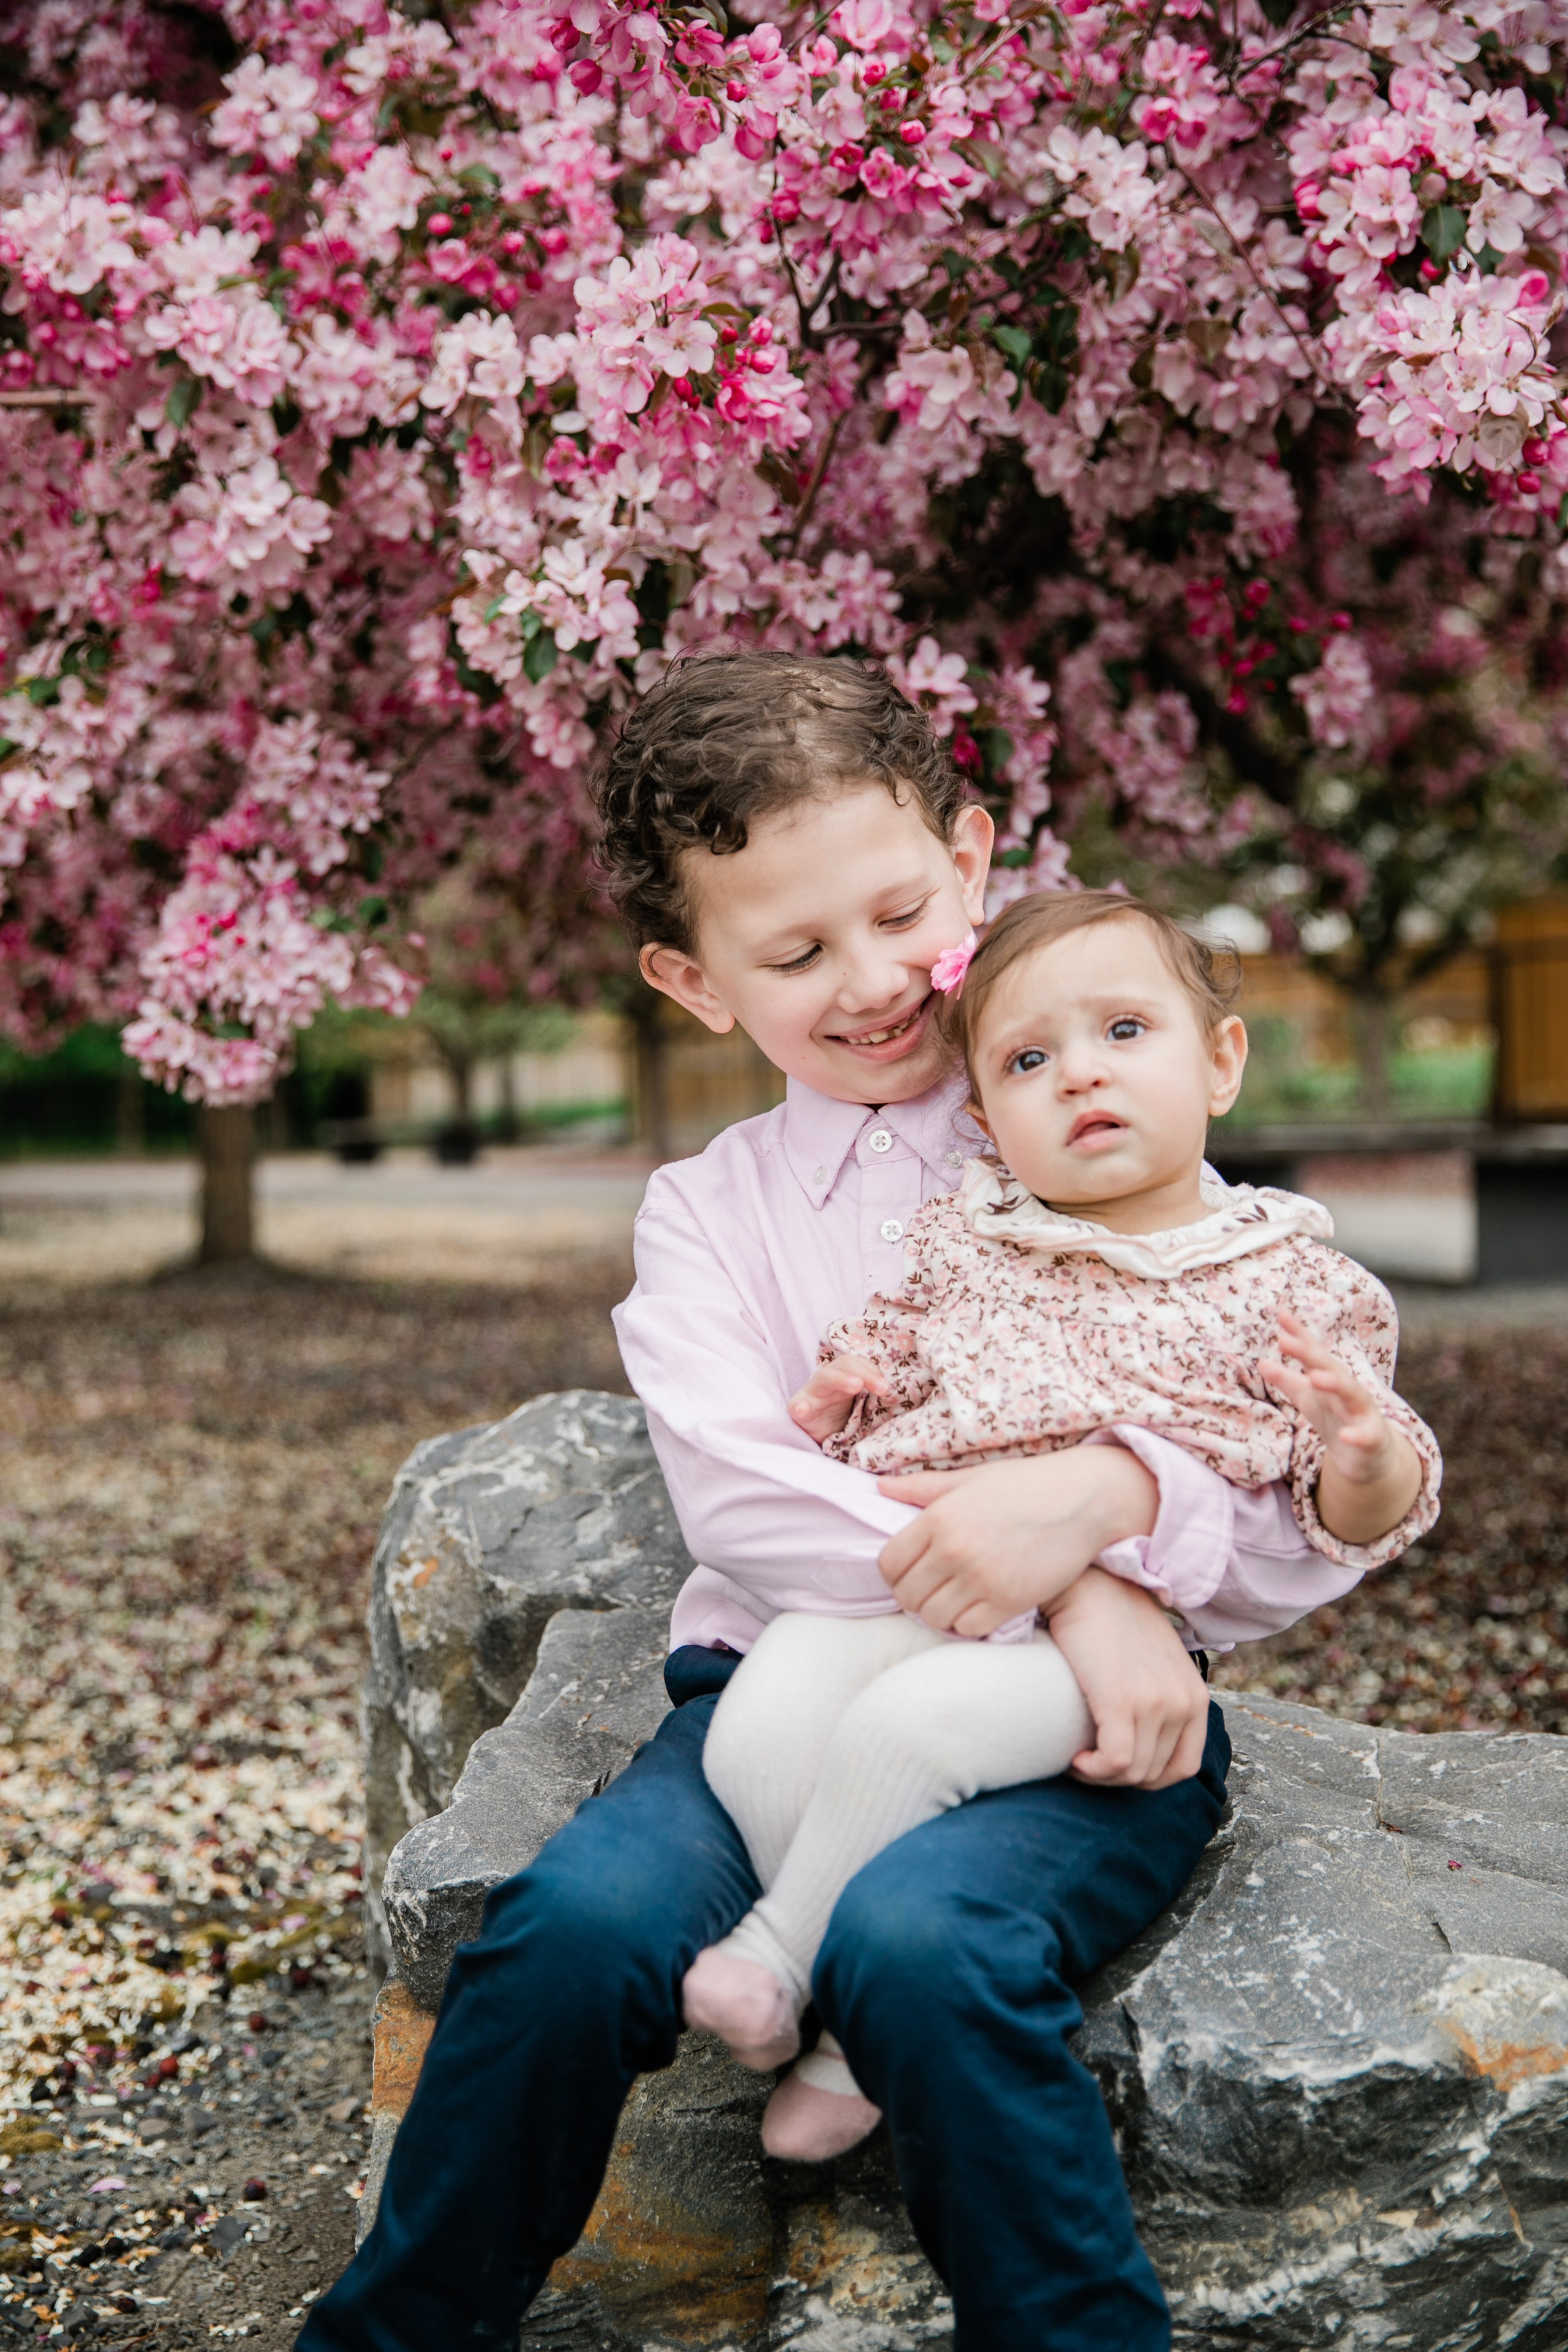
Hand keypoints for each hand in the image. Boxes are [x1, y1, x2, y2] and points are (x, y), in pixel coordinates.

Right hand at [787, 1351, 889, 1444]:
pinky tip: (803, 1409)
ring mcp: (811, 1393)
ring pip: (823, 1378)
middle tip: (883, 1388)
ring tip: (856, 1386)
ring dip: (841, 1379)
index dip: (873, 1371)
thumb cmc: (847, 1417)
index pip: (858, 1363)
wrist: (824, 1436)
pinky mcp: (799, 1410)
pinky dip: (800, 1406)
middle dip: (865, 1374)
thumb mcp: (864, 1405)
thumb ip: (878, 1396)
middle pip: (843, 1365)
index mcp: (845, 1376)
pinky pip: (797, 1406)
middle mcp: (828, 1380)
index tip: (887, 1387)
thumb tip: (900, 1392)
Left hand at [874, 1445, 1158, 1637]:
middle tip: (932, 1588)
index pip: (889, 1564)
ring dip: (939, 1612)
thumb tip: (880, 1486)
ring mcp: (981, 1579)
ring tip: (954, 1598)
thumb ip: (922, 1488)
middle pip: (907, 1596)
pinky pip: (968, 1629)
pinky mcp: (1009, 1602)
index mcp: (938, 1518)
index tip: (910, 1571)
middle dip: (914, 1595)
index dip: (894, 1573)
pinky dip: (968, 1623)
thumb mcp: (970, 1479)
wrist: (1084, 1499)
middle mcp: (954, 1550)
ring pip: (933, 1618)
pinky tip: (979, 1606)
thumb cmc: (1025, 1484)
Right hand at [1046, 1568, 1209, 1788]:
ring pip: (1132, 1773)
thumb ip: (1161, 1696)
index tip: (1116, 1765)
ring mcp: (1156, 1703)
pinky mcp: (1122, 1700)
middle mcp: (1182, 1703)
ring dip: (1100, 1776)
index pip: (1183, 1767)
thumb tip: (1141, 1737)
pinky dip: (1092, 1769)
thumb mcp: (1156, 1662)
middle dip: (1118, 1779)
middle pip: (1153, 1774)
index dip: (1147, 1777)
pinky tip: (1074, 1757)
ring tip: (1078, 1757)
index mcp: (1195, 1697)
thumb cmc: (1113, 1621)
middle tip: (1089, 1760)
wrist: (1090, 1586)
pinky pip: (1114, 1762)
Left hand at [1262, 1307, 1393, 1478]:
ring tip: (1315, 1377)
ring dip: (1334, 1384)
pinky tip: (1346, 1436)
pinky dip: (1357, 1435)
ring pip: (1351, 1393)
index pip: (1313, 1352)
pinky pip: (1365, 1435)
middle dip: (1308, 1353)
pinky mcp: (1372, 1437)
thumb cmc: (1335, 1417)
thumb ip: (1286, 1380)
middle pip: (1328, 1367)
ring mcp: (1361, 1411)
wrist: (1369, 1453)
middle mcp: (1347, 1389)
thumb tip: (1261, 1362)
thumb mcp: (1307, 1397)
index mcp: (1329, 1377)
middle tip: (1284, 1340)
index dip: (1298, 1334)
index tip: (1281, 1314)